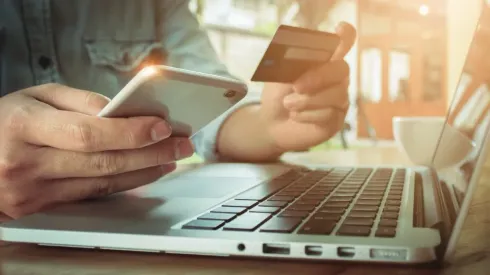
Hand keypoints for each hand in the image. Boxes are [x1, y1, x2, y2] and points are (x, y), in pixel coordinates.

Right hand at [0, 84, 193, 218]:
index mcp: (23, 127)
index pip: (87, 133)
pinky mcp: (41, 209)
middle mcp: (26, 163)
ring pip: (102, 183)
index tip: (162, 126)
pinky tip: (144, 173)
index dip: (129, 132)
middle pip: (102, 162)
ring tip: (170, 158)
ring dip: (143, 171)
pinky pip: (92, 195)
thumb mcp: (36, 96)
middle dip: (150, 153)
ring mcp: (32, 192)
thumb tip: (122, 112)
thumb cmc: (4, 121)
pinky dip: (123, 184)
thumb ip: (79, 101)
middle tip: (181, 144)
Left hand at [260, 22, 356, 150]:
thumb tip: (303, 58)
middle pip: (342, 69)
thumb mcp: (280, 76)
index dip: (346, 36)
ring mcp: (340, 98)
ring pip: (336, 95)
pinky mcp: (337, 119)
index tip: (340, 29)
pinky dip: (307, 116)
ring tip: (288, 104)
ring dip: (307, 101)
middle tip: (297, 86)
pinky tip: (296, 116)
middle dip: (319, 77)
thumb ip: (294, 64)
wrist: (271, 123)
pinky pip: (329, 114)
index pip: (344, 42)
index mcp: (324, 60)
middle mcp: (336, 77)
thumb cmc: (278, 94)